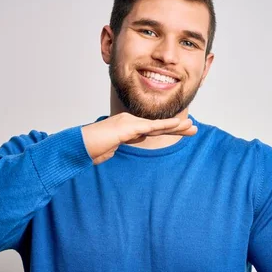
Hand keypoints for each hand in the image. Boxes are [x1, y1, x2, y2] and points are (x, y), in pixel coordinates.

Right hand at [81, 113, 196, 164]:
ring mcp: (128, 123)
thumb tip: (128, 144)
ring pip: (157, 125)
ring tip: (192, 126)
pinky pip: (150, 127)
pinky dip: (166, 125)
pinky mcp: (127, 127)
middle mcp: (129, 122)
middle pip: (157, 125)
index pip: (151, 129)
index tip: (181, 130)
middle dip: (177, 127)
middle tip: (194, 128)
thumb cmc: (89, 149)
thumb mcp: (109, 149)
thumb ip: (120, 145)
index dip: (167, 129)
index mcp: (126, 127)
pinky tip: (178, 124)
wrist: (77, 146)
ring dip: (176, 126)